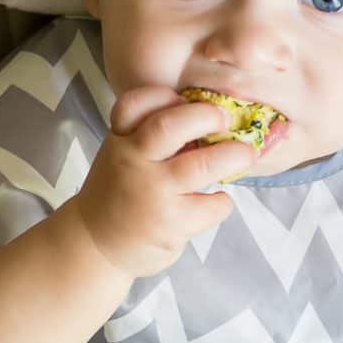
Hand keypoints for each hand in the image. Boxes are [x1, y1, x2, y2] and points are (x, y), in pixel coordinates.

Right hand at [71, 86, 259, 278]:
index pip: (134, 104)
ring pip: (203, 164)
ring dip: (234, 155)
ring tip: (246, 154)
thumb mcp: (122, 159)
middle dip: (207, 116)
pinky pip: (213, 205)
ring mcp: (153, 192)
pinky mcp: (171, 223)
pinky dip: (223, 202)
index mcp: (120, 141)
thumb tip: (207, 123)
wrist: (96, 246)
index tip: (183, 99)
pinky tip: (216, 202)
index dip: (163, 96)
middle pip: (171, 125)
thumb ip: (151, 140)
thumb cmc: (120, 196)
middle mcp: (133, 161)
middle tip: (226, 119)